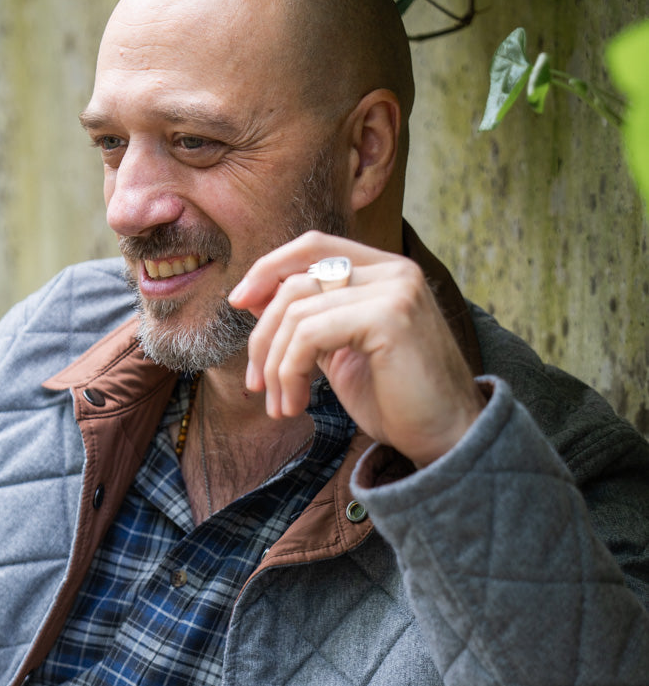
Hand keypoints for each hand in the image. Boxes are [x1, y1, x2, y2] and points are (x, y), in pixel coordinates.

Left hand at [227, 232, 486, 469]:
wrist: (446, 439)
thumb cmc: (396, 401)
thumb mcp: (340, 353)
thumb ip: (308, 321)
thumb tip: (255, 297)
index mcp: (384, 272)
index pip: (313, 247)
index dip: (268, 268)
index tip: (239, 302)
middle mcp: (394, 271)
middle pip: (296, 280)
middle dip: (263, 336)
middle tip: (255, 385)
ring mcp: (395, 290)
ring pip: (297, 312)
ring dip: (276, 366)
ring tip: (280, 406)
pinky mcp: (390, 317)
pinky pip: (309, 335)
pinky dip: (290, 372)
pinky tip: (296, 405)